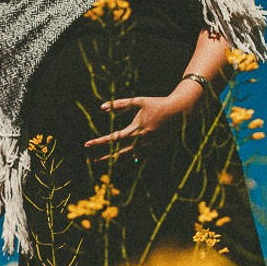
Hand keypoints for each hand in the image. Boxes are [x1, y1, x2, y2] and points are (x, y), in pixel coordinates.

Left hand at [85, 81, 204, 160]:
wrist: (179, 112)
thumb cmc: (157, 104)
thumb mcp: (138, 102)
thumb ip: (120, 105)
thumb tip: (102, 108)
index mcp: (136, 129)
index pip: (113, 139)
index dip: (99, 142)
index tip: (87, 144)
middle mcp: (142, 141)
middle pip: (119, 153)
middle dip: (105, 157)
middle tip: (92, 161)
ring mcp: (149, 147)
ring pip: (130, 158)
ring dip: (117, 161)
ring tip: (106, 163)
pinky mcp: (156, 150)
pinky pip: (140, 158)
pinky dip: (131, 159)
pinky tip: (123, 159)